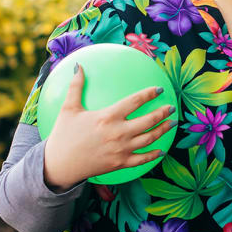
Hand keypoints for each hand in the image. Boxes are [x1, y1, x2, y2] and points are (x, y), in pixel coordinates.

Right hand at [43, 64, 175, 191]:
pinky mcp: (121, 163)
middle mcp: (118, 132)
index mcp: (108, 117)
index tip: (159, 89)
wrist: (58, 165)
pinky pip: (142, 158)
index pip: (135, 101)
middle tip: (172, 108)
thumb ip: (76, 87)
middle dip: (164, 113)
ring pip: (149, 138)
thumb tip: (79, 66)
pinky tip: (161, 150)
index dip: (149, 94)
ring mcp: (121, 149)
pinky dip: (154, 154)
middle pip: (148, 120)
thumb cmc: (63, 135)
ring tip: (172, 124)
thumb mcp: (68, 109)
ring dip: (164, 130)